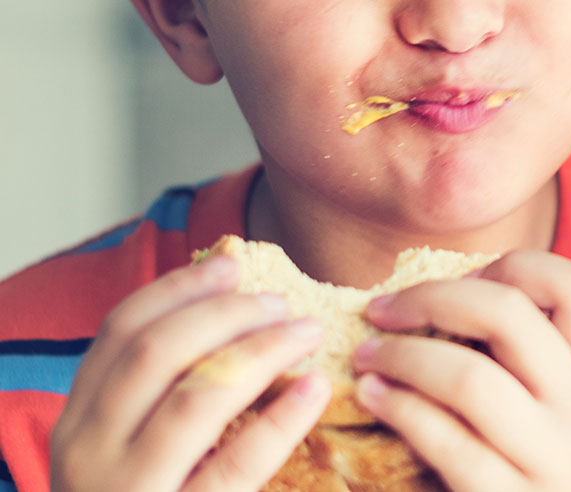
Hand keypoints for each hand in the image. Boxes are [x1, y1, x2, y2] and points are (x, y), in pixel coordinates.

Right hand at [51, 256, 330, 491]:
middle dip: (226, 313)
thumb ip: (158, 388)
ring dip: (259, 350)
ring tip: (305, 331)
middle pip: (159, 351)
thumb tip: (227, 309)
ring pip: (197, 396)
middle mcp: (90, 451)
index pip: (121, 329)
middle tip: (280, 301)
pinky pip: (236, 463)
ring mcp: (130, 491)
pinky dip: (281, 418)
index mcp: (80, 419)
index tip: (231, 265)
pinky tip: (316, 388)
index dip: (178, 288)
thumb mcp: (126, 443)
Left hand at [352, 250, 570, 491]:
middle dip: (428, 298)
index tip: (457, 281)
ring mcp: (553, 459)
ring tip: (367, 355)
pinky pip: (445, 440)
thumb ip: (532, 364)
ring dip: (401, 355)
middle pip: (506, 312)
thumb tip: (442, 306)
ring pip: (468, 376)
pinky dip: (397, 407)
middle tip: (383, 309)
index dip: (506, 264)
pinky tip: (374, 397)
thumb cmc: (563, 477)